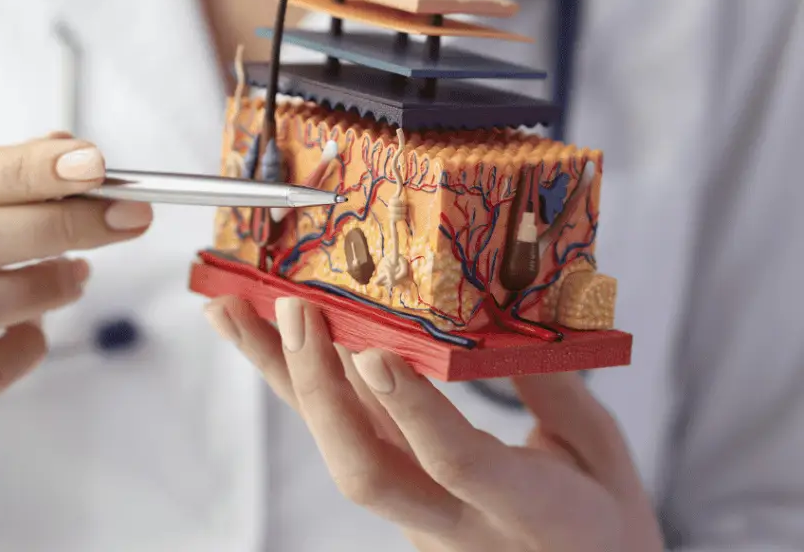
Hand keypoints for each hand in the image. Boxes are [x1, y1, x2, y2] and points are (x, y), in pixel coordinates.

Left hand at [205, 296, 663, 551]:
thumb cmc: (604, 525)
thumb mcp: (602, 455)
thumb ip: (554, 388)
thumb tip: (501, 317)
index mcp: (523, 510)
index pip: (456, 463)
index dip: (413, 409)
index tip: (376, 353)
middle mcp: (453, 522)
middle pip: (365, 470)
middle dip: (320, 388)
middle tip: (293, 309)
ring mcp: (416, 516)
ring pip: (336, 448)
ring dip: (282, 377)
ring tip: (231, 312)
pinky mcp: (398, 500)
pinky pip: (342, 438)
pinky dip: (300, 385)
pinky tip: (265, 341)